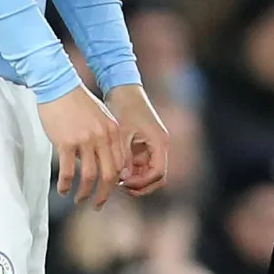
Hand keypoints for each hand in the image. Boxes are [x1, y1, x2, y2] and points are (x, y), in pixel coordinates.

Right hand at [39, 85, 124, 209]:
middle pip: (109, 175)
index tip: (107, 189)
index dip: (115, 181)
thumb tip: (104, 160)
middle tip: (97, 205)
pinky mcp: (66, 142)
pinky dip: (66, 184)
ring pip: (89, 176)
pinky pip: (68, 171)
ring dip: (84, 193)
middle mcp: (102, 137)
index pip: (120, 164)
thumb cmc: (77, 101)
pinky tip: (63, 190)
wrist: (58, 85)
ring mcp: (84, 140)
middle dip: (104, 194)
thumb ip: (105, 137)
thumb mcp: (100, 117)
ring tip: (78, 200)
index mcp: (113, 132)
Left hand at [106, 82, 171, 196]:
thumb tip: (123, 178)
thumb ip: (124, 157)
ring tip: (113, 179)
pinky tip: (113, 169)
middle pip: (156, 177)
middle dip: (139, 185)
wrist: (122, 87)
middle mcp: (159, 145)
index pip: (158, 173)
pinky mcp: (144, 144)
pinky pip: (140, 164)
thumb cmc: (123, 106)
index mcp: (159, 142)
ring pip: (147, 172)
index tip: (123, 182)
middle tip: (118, 186)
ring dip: (133, 178)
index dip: (141, 182)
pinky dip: (129, 170)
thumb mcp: (122, 133)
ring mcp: (152, 145)